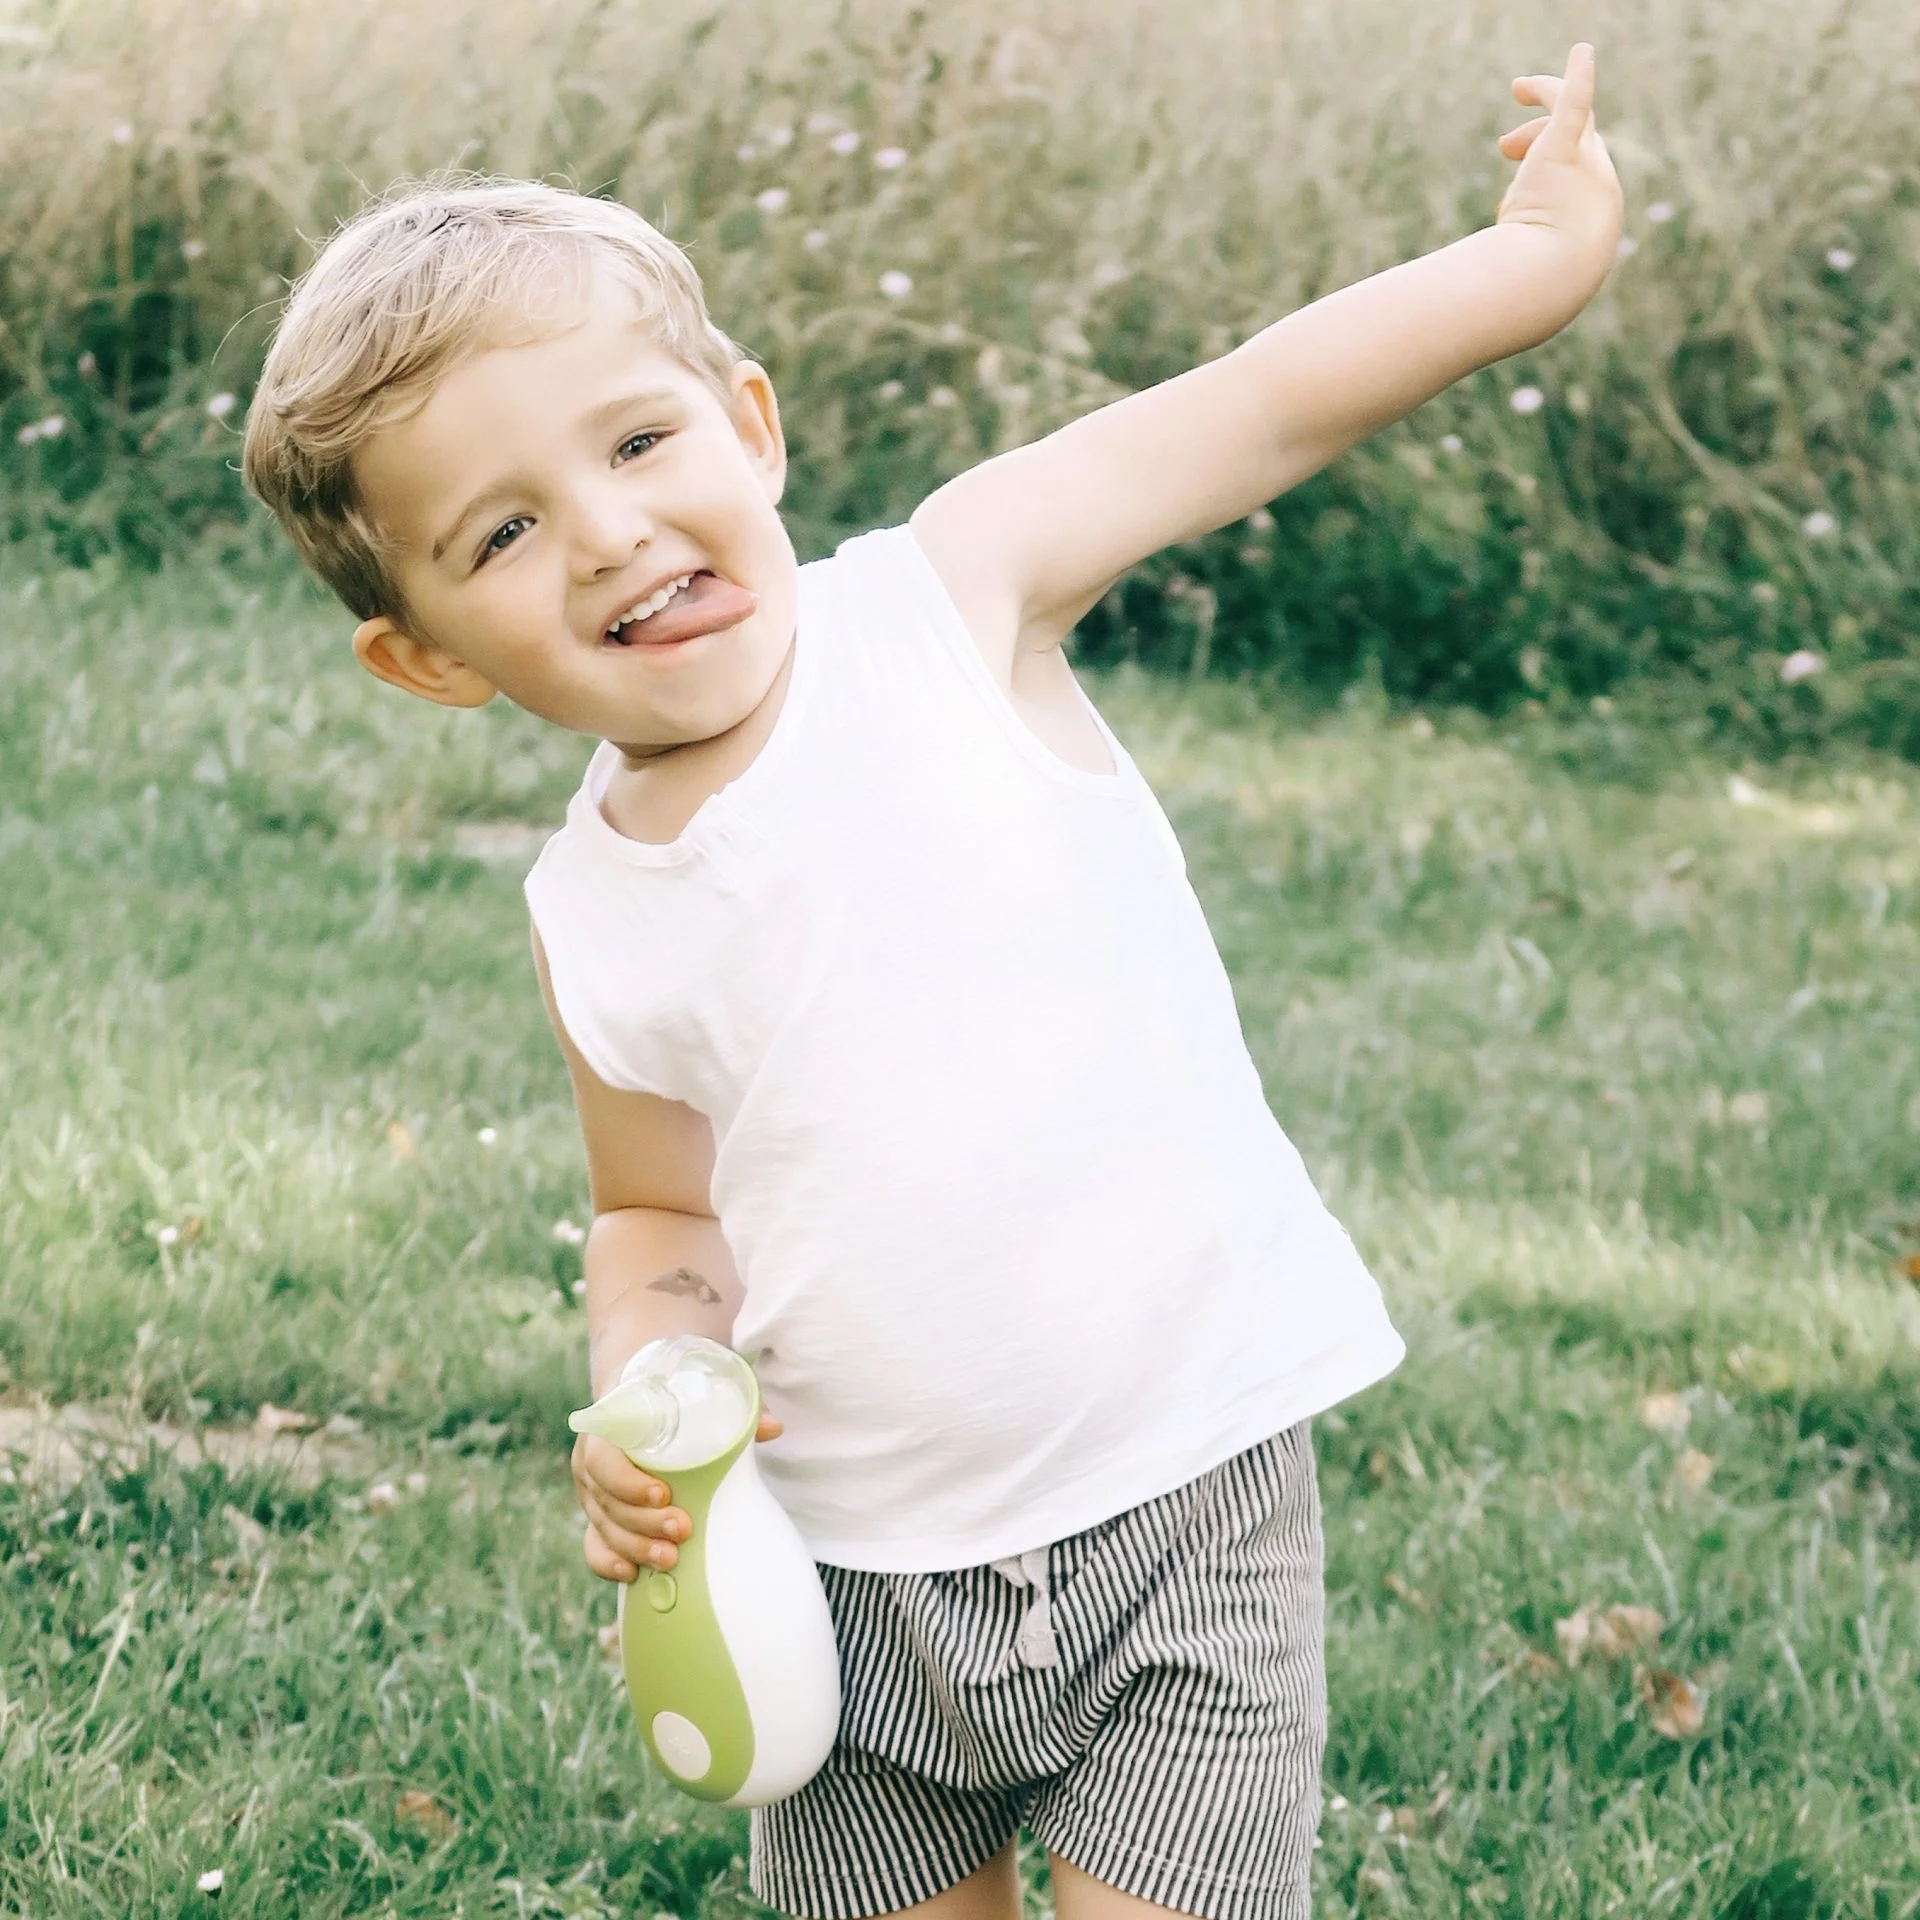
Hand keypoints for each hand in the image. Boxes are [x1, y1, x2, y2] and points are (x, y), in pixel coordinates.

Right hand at [573, 1408, 783, 1582]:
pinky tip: (632, 1574)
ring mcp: (593, 1490)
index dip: (627, 1481)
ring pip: (603, 1525)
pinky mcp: (599, 1514)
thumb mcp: (702, 1389)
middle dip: (643, 1522)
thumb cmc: (674, 1393)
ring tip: (669, 1558)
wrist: (642, 1397)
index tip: (664, 1494)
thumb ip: (737, 1406)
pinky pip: (594, 1544)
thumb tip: (773, 1428)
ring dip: (635, 1546)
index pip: (602, 1458)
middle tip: (682, 1529)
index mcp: (609, 1425)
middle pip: (606, 1499)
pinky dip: (608, 1562)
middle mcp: (594, 1458)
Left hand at [1495, 44, 1622, 288]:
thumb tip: (1475, 285)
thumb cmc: (1527, 293)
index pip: (1575, 177)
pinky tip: (1582, 51)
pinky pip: (1578, 103)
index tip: (1508, 189)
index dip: (1542, 174)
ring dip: (1545, 104)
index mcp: (1595, 214)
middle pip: (1576, 144)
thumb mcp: (1521, 277)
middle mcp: (1598, 185)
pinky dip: (1578, 77)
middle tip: (1505, 147)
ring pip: (1574, 119)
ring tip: (1519, 89)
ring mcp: (1586, 166)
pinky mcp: (1564, 148)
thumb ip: (1508, 267)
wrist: (1546, 283)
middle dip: (1540, 139)